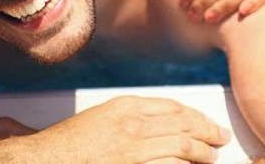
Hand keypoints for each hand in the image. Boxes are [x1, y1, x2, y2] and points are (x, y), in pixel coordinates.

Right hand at [0, 97, 230, 161]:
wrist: (43, 161)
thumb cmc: (68, 145)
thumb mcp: (103, 119)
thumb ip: (133, 118)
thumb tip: (166, 125)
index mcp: (126, 107)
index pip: (174, 108)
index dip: (196, 116)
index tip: (208, 123)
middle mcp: (133, 124)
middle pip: (184, 125)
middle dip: (207, 132)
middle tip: (220, 139)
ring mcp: (133, 149)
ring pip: (182, 148)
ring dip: (202, 153)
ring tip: (212, 157)